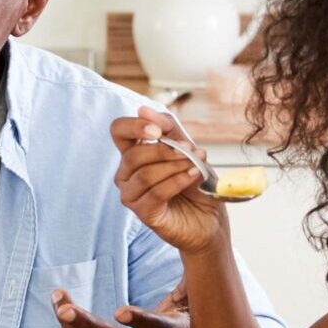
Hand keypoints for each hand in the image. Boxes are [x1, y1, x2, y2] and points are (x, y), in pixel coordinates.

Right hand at [109, 108, 226, 254]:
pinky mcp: (144, 214)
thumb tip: (142, 110)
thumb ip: (167, 128)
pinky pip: (155, 193)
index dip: (134, 126)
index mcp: (133, 154)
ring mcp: (132, 196)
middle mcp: (126, 175)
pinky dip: (177, 182)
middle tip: (192, 152)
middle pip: (133, 155)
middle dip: (166, 151)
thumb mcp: (186, 148)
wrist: (210, 218)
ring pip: (144, 175)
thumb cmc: (195, 183)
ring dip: (174, 167)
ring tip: (196, 166)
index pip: (118, 131)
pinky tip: (193, 177)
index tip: (159, 130)